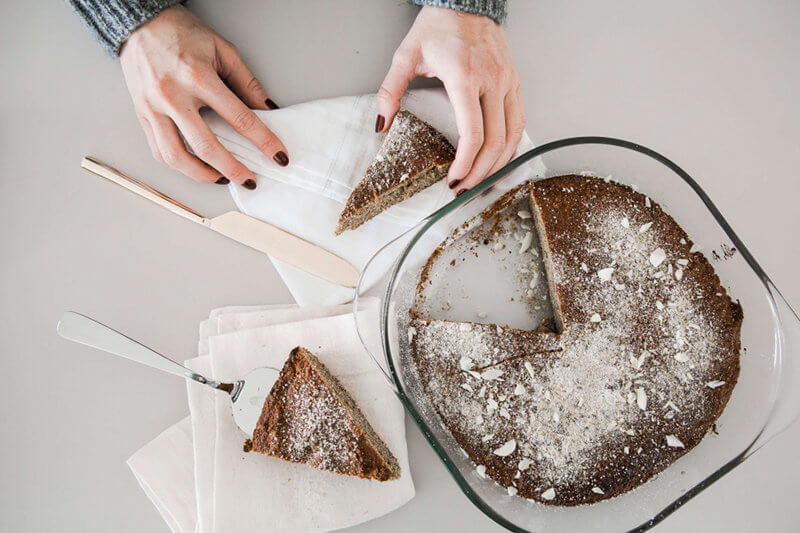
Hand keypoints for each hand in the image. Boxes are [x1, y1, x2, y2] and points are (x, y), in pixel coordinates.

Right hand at [120, 6, 287, 188]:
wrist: (140, 22)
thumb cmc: (181, 32)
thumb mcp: (223, 50)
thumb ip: (247, 83)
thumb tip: (267, 110)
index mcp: (197, 77)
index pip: (239, 118)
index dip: (263, 141)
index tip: (278, 156)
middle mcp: (172, 96)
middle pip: (207, 147)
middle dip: (233, 169)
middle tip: (250, 179)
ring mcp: (153, 108)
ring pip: (177, 157)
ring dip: (203, 175)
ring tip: (222, 178)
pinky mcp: (141, 115)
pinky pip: (159, 151)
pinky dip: (180, 165)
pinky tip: (195, 166)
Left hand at [376, 6, 523, 194]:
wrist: (466, 1)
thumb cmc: (437, 27)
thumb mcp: (405, 56)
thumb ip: (390, 91)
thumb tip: (381, 124)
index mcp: (464, 77)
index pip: (472, 134)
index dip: (464, 164)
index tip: (453, 179)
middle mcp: (492, 81)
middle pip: (495, 142)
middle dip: (480, 173)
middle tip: (465, 188)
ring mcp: (508, 81)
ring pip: (513, 135)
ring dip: (499, 164)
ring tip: (481, 180)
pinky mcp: (516, 81)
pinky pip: (519, 121)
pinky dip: (511, 145)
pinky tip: (499, 158)